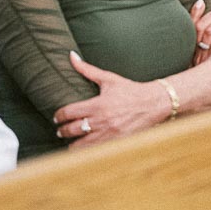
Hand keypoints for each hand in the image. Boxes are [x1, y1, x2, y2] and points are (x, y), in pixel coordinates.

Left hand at [53, 52, 167, 147]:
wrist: (154, 104)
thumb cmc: (130, 90)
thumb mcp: (109, 79)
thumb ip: (87, 69)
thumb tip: (71, 56)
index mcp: (97, 105)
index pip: (69, 113)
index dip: (59, 116)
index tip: (56, 117)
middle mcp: (101, 121)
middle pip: (72, 130)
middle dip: (62, 131)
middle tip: (60, 130)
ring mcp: (109, 135)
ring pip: (81, 146)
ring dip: (72, 145)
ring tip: (70, 142)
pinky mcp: (116, 144)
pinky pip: (96, 153)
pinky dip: (88, 152)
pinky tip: (85, 149)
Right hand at [187, 0, 210, 65]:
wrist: (205, 93)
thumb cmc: (203, 71)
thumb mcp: (196, 58)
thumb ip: (199, 43)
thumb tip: (205, 25)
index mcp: (188, 48)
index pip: (190, 27)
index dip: (194, 13)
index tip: (201, 2)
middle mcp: (194, 51)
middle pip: (201, 28)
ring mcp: (203, 57)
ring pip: (210, 33)